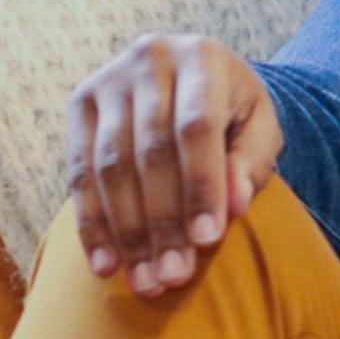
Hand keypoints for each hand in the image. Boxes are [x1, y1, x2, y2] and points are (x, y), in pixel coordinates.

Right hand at [64, 33, 282, 298]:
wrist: (192, 77)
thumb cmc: (234, 113)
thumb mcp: (259, 129)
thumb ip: (252, 163)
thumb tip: (235, 205)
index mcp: (202, 57)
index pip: (195, 128)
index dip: (200, 186)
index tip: (207, 241)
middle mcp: (149, 58)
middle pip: (150, 152)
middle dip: (162, 221)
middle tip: (174, 276)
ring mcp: (108, 79)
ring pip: (110, 166)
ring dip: (126, 232)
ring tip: (146, 281)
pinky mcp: (80, 104)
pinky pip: (79, 173)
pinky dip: (92, 225)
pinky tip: (106, 266)